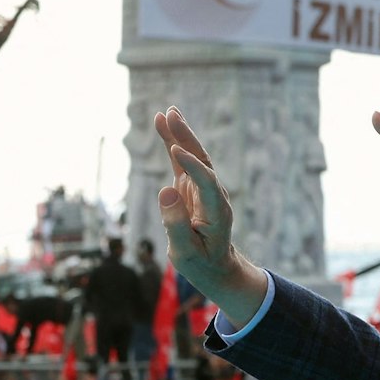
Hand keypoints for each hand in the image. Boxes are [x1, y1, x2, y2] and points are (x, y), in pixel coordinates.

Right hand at [154, 107, 267, 325]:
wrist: (215, 267)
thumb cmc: (201, 264)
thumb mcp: (186, 253)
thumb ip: (176, 224)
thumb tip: (164, 191)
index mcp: (217, 211)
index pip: (206, 182)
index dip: (192, 165)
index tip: (174, 150)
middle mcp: (213, 194)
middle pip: (202, 161)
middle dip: (187, 138)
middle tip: (172, 115)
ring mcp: (203, 188)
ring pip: (193, 156)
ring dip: (181, 134)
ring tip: (167, 112)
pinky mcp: (191, 187)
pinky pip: (182, 161)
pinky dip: (172, 143)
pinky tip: (162, 124)